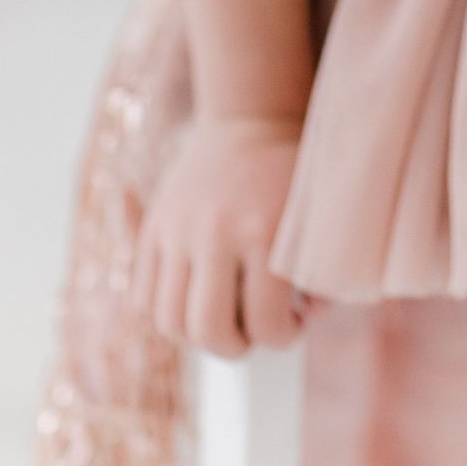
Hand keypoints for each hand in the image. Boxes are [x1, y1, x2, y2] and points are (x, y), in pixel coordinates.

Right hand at [128, 114, 323, 356]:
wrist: (252, 119)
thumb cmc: (295, 175)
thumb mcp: (320, 214)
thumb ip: (323, 268)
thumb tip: (310, 313)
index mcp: (263, 229)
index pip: (266, 324)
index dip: (284, 337)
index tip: (294, 321)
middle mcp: (214, 230)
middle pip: (207, 331)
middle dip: (236, 346)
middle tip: (253, 330)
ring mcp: (176, 228)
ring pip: (169, 322)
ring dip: (198, 334)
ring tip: (225, 315)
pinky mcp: (152, 227)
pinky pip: (143, 298)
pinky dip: (168, 310)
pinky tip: (198, 296)